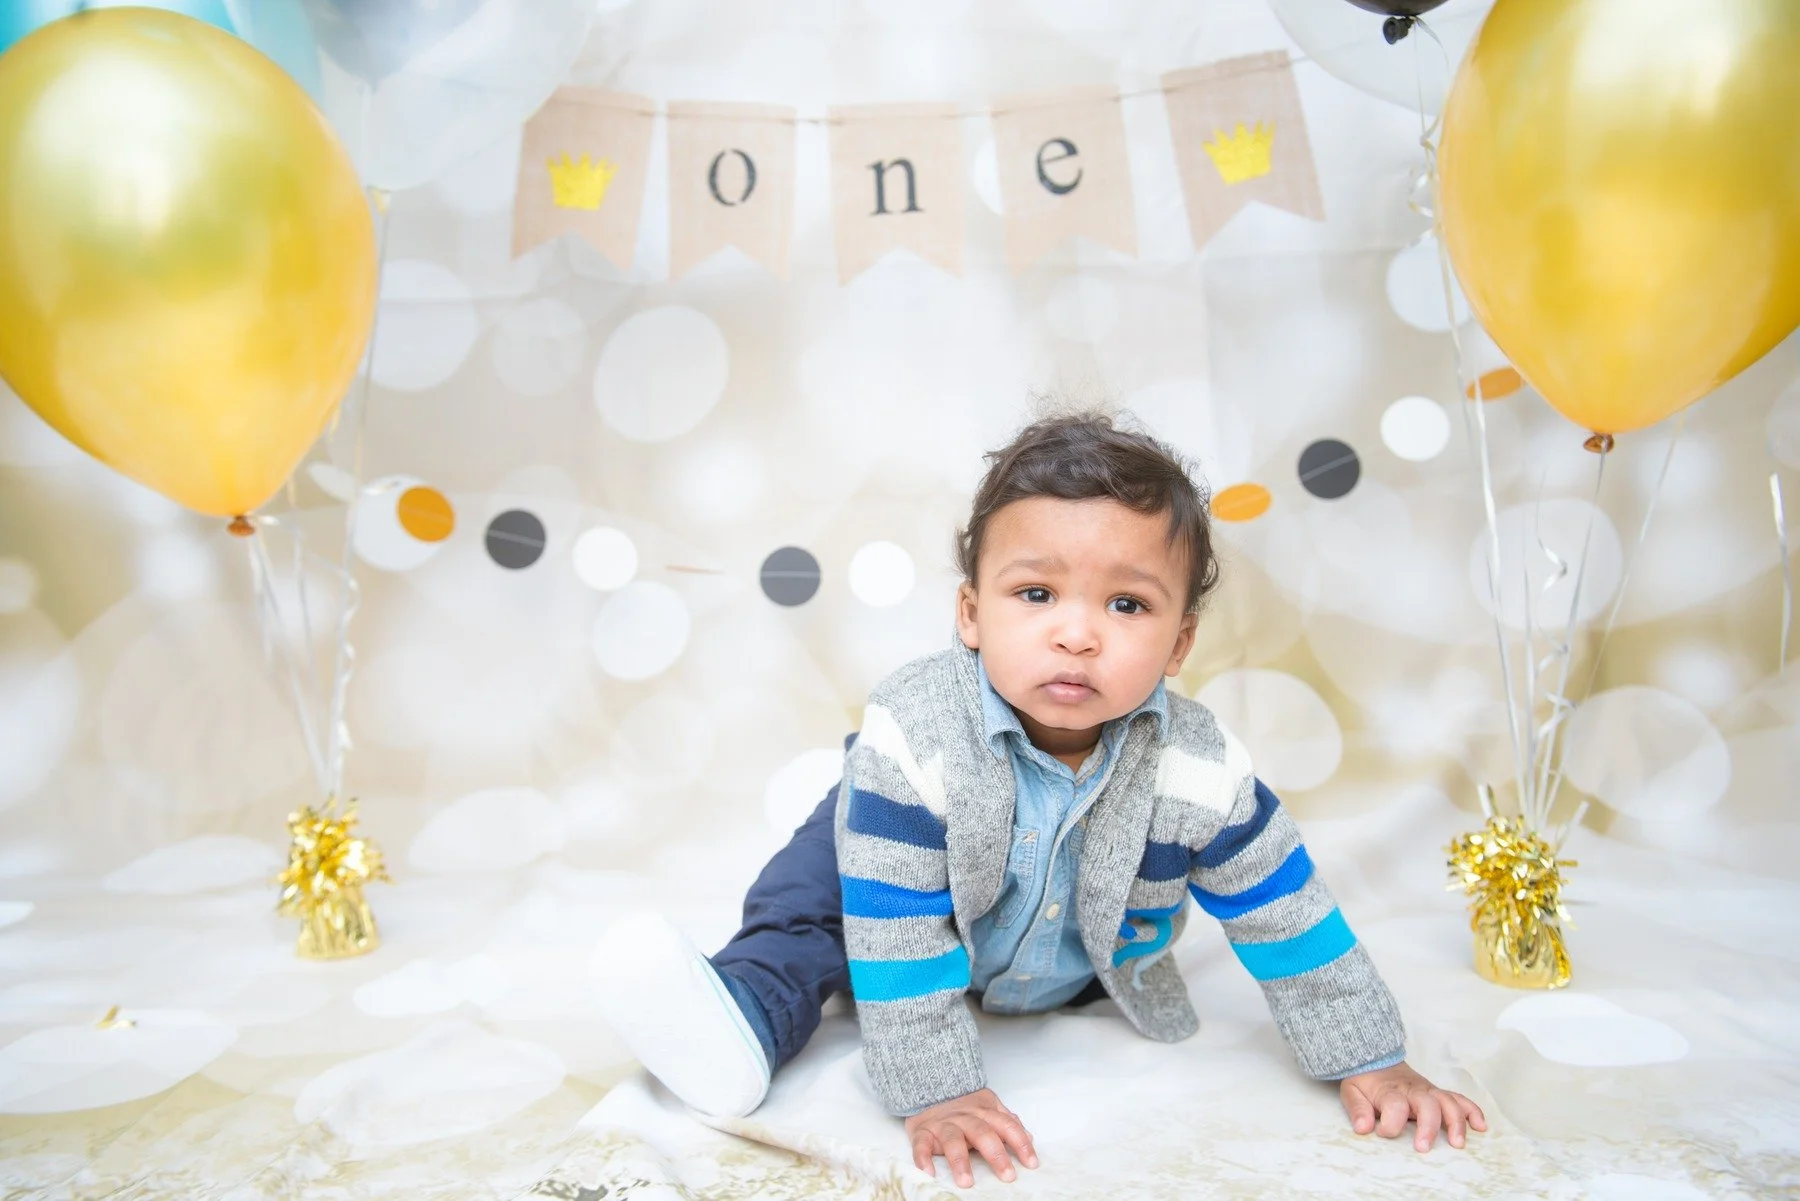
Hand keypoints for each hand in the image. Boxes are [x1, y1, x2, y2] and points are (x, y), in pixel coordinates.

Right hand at [905, 1087, 1037, 1187]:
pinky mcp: (922, 1132)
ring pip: (953, 1140)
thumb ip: (1007, 1121)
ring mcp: (943, 1124)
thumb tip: (1029, 1137)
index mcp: (984, 1111)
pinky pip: (921, 1144)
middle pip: (983, 1133)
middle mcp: (965, 1117)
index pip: (1007, 1126)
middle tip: (1007, 1175)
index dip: (1020, 1143)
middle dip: (996, 1155)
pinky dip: (923, 1158)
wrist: (928, 1088)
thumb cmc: (962, 1105)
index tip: (1031, 1163)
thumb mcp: (988, 1107)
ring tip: (966, 1181)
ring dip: (960, 1160)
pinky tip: (929, 1172)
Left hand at [1339, 1062, 1486, 1151]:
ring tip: (1458, 1144)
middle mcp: (1413, 1090)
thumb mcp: (1351, 1091)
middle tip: (1424, 1148)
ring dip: (1456, 1122)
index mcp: (1389, 1091)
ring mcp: (1428, 1090)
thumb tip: (1363, 1128)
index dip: (1390, 1122)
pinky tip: (1480, 1126)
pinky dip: (1472, 1111)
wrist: (1376, 1058)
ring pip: (1448, 1102)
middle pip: (1427, 1103)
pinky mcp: (1438, 1093)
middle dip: (1428, 1126)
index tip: (1384, 1133)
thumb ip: (1357, 1109)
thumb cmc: (1365, 1080)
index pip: (1394, 1105)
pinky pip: (1459, 1098)